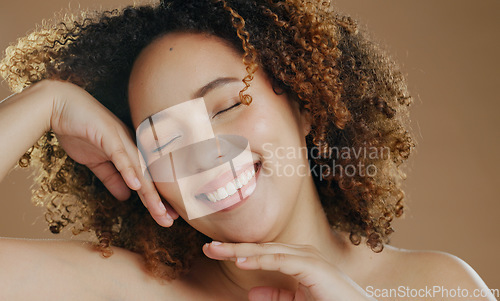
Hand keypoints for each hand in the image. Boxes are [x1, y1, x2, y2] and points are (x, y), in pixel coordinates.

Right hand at [46, 80, 177, 225]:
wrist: (60, 106)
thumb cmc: (81, 131)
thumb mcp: (97, 162)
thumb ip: (112, 178)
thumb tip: (125, 196)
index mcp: (130, 153)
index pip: (146, 180)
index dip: (157, 199)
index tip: (168, 217)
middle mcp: (131, 146)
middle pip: (149, 178)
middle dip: (159, 201)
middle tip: (170, 220)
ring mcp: (122, 140)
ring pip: (140, 170)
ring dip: (149, 192)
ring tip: (159, 211)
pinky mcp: (109, 136)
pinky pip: (120, 156)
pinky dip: (128, 170)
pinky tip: (136, 185)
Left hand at [203, 241, 374, 300]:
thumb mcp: (296, 300)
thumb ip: (276, 295)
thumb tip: (252, 293)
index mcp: (296, 258)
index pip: (260, 253)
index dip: (236, 251)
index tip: (213, 251)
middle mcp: (300, 252)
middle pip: (260, 248)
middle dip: (233, 247)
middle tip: (208, 247)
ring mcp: (307, 256)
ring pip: (267, 251)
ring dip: (240, 251)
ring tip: (217, 251)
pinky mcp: (313, 266)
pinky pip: (281, 261)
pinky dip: (260, 260)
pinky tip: (241, 261)